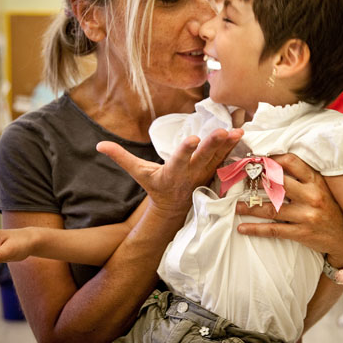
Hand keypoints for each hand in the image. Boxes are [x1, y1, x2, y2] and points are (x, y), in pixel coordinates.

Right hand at [97, 128, 242, 215]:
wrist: (174, 209)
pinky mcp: (213, 173)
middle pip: (202, 158)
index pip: (177, 160)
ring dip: (228, 145)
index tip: (192, 139)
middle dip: (212, 145)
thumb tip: (99, 145)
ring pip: (217, 158)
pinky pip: (225, 159)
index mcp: (171, 174)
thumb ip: (121, 157)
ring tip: (238, 132)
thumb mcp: (138, 173)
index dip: (184, 151)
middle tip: (222, 132)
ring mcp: (204, 175)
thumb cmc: (155, 187)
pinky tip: (242, 136)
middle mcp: (190, 174)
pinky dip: (234, 149)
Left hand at [236, 153, 342, 266]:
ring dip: (250, 206)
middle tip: (238, 179)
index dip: (271, 159)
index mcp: (316, 181)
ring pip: (272, 208)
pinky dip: (256, 229)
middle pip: (278, 183)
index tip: (255, 159)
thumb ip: (304, 176)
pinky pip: (274, 230)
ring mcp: (307, 215)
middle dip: (256, 180)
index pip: (291, 162)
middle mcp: (312, 196)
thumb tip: (276, 161)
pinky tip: (242, 228)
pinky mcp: (302, 233)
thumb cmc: (330, 207)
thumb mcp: (322, 187)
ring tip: (235, 205)